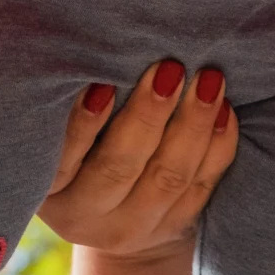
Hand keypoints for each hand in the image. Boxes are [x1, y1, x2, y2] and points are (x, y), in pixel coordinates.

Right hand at [40, 60, 237, 262]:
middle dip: (148, 116)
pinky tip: (225, 110)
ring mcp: (132, 227)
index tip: (103, 85)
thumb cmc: (80, 147)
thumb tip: (98, 47)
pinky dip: (217, 146)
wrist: (110, 213)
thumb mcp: (59, 134)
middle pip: (119, 168)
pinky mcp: (173, 226)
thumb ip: (71, 103)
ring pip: (169, 178)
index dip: (82, 125)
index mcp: (49, 188)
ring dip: (192, 126)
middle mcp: (86, 215)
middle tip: (170, 68)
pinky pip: (201, 186)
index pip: (62, 160)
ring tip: (208, 81)